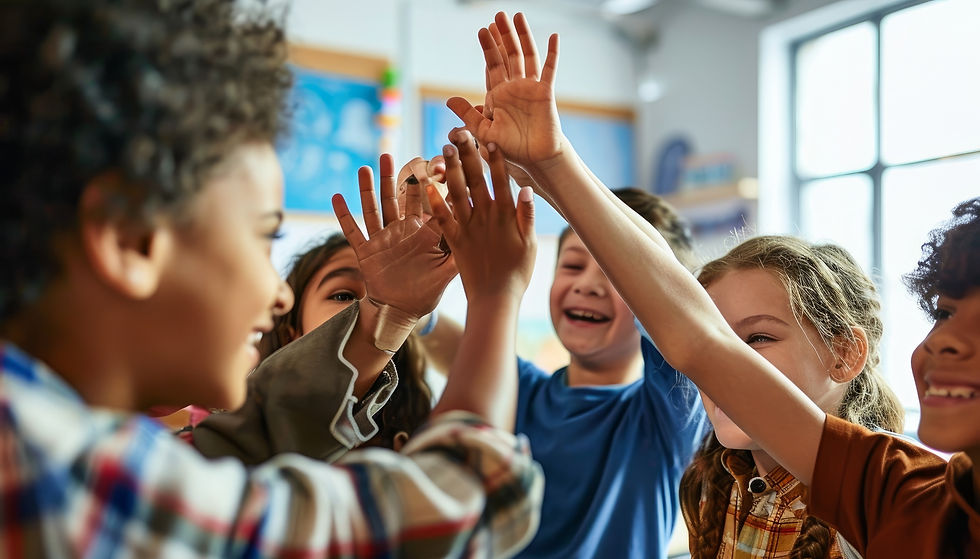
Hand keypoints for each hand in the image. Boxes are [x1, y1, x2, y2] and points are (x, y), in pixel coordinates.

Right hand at [331, 153, 456, 317]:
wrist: (400, 311)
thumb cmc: (426, 292)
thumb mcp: (447, 272)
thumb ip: (460, 253)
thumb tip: (481, 236)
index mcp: (422, 232)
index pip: (425, 203)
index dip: (427, 184)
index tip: (429, 162)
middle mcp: (400, 230)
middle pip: (396, 198)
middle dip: (393, 177)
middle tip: (390, 154)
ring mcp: (382, 239)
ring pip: (373, 209)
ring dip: (368, 189)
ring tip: (364, 168)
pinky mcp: (366, 251)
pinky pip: (353, 231)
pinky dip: (344, 215)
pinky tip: (336, 197)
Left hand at [426, 129, 535, 302]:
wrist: (495, 299)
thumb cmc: (517, 273)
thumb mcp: (529, 243)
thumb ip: (527, 215)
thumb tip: (526, 189)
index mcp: (506, 215)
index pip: (500, 181)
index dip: (495, 160)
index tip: (489, 140)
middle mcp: (486, 217)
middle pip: (476, 180)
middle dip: (468, 155)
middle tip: (460, 133)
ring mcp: (468, 228)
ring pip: (458, 192)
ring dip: (451, 169)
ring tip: (444, 148)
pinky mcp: (454, 241)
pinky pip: (442, 218)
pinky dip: (434, 201)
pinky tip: (426, 184)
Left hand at [447, 12, 563, 169]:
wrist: (535, 160)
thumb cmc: (510, 149)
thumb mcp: (484, 132)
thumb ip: (469, 114)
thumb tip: (448, 99)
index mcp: (498, 95)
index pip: (492, 66)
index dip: (488, 48)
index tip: (483, 30)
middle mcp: (514, 87)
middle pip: (508, 55)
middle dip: (502, 35)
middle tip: (497, 15)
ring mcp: (530, 88)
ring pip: (526, 56)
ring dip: (522, 36)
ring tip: (517, 16)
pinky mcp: (545, 92)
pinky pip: (549, 69)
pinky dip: (552, 53)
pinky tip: (554, 36)